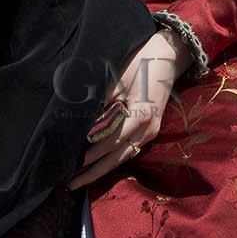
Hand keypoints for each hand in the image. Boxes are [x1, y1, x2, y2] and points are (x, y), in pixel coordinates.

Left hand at [67, 28, 191, 189]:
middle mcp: (148, 129)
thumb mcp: (116, 80)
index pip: (111, 140)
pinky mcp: (150, 130)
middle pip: (117, 158)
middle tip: (69, 183)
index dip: (90, 153)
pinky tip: (97, 165)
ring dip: (101, 170)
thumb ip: (100, 104)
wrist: (167, 54)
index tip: (70, 161)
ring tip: (78, 180)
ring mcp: (151, 132)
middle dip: (92, 172)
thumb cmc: (139, 63)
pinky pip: (129, 150)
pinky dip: (112, 159)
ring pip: (123, 157)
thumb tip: (78, 126)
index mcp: (142, 115)